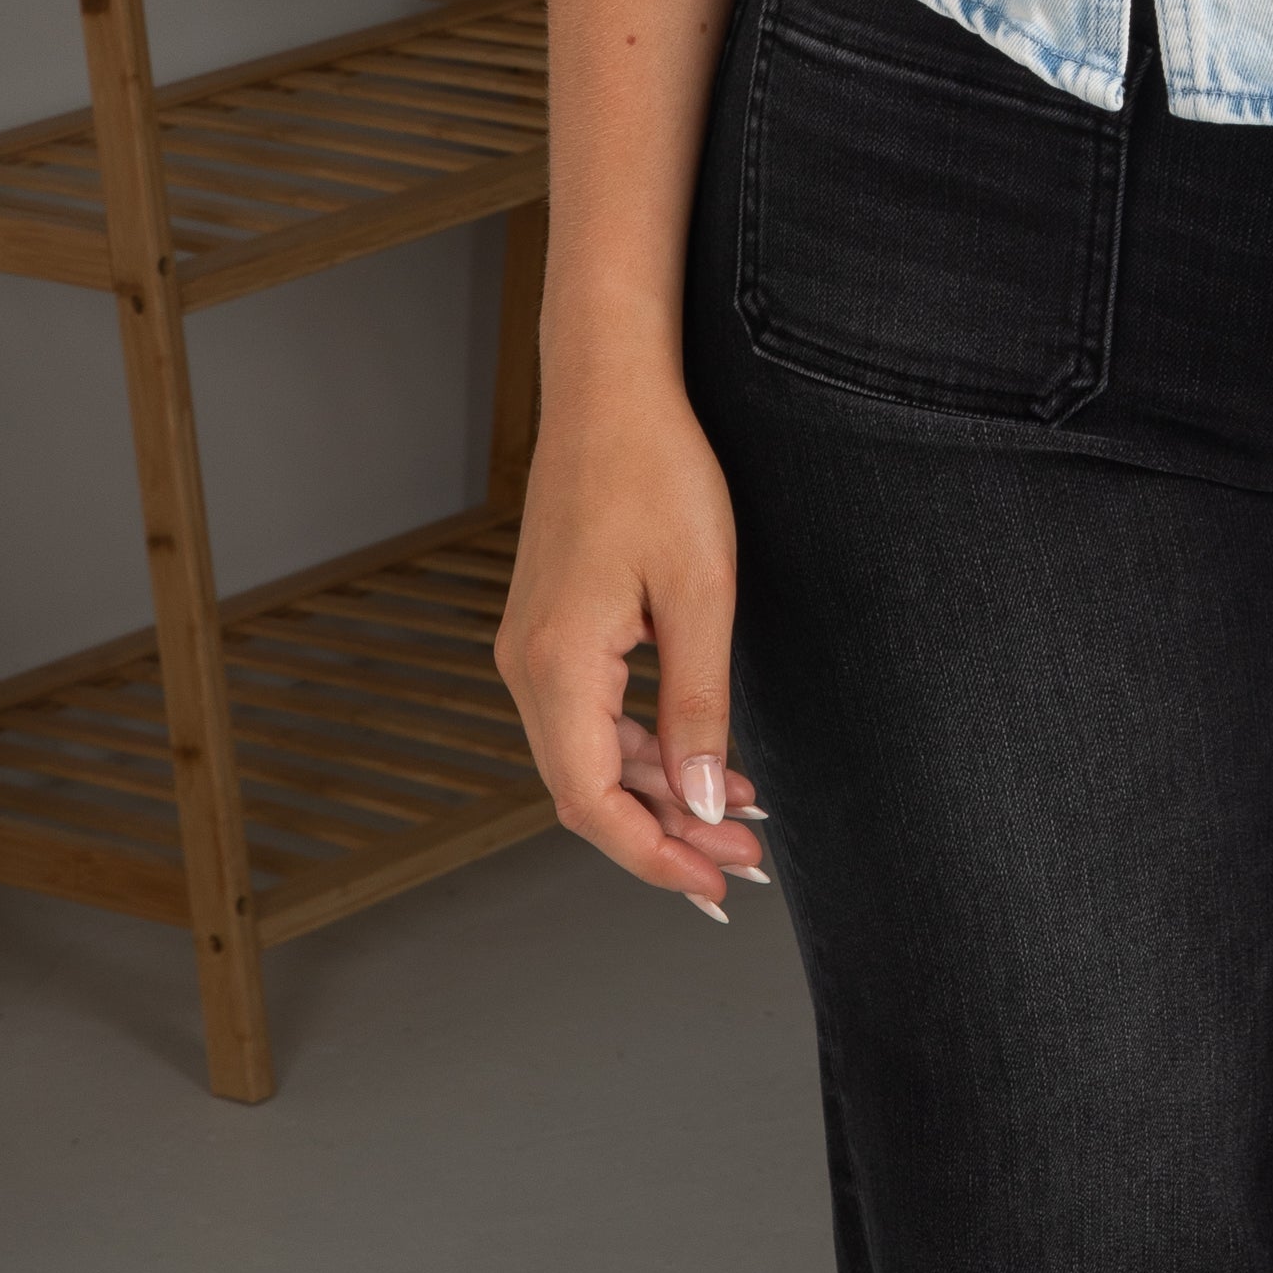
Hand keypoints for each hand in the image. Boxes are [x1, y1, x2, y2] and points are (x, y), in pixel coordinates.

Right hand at [493, 364, 772, 920]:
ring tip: (739, 816)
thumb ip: (699, 707)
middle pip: (587, 790)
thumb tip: (706, 804)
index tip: (713, 884)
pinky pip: (589, 715)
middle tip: (745, 861)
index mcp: (557, 663)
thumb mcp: (701, 592)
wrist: (609, 388)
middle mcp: (527, 664)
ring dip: (659, 794)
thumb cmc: (656, 469)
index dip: (652, 856)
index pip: (590, 802)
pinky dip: (641, 748)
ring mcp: (532, 646)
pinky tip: (699, 757)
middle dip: (667, 835)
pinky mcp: (550, 629)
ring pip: (588, 756)